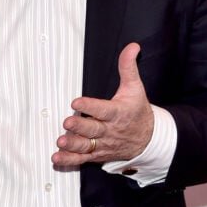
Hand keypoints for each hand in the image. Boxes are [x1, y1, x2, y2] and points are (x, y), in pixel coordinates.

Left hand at [52, 43, 153, 166]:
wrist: (148, 140)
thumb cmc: (137, 112)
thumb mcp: (136, 88)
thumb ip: (128, 67)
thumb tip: (131, 47)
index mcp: (118, 113)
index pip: (103, 109)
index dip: (90, 106)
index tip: (77, 101)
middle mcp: (109, 130)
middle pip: (93, 129)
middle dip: (80, 127)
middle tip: (67, 122)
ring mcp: (102, 144)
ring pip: (87, 146)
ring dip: (73, 145)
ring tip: (61, 141)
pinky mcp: (97, 154)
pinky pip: (82, 159)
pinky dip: (69, 160)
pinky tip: (57, 158)